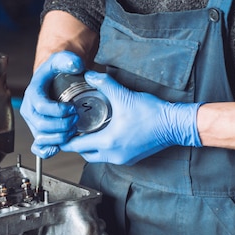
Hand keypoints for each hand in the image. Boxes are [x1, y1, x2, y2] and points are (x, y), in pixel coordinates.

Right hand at [20, 51, 83, 158]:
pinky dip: (48, 151)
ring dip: (60, 137)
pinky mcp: (40, 133)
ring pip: (42, 138)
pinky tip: (59, 148)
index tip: (72, 109)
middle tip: (76, 119)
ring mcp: (34, 123)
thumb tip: (75, 65)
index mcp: (33, 94)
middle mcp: (30, 110)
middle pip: (42, 125)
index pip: (41, 107)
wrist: (53, 81)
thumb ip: (68, 59)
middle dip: (62, 125)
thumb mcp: (61, 60)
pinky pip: (39, 148)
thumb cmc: (56, 72)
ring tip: (73, 129)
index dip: (58, 111)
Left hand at [60, 71, 201, 164]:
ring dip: (91, 146)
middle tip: (72, 131)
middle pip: (86, 154)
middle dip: (77, 144)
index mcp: (108, 142)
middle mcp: (114, 154)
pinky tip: (106, 134)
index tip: (59, 133)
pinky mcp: (131, 158)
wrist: (175, 125)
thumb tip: (90, 75)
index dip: (65, 140)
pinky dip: (104, 148)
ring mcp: (123, 159)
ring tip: (87, 131)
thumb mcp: (124, 96)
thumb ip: (105, 84)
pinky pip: (110, 156)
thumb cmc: (153, 113)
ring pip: (98, 156)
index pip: (77, 146)